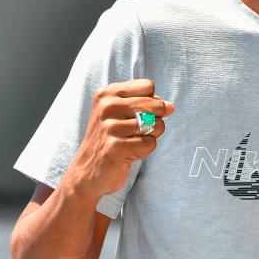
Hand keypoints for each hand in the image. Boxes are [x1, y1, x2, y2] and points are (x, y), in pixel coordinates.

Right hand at [61, 79, 173, 200]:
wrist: (87, 172)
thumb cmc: (110, 139)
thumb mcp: (122, 114)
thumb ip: (147, 104)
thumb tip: (171, 106)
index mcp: (106, 94)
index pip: (148, 86)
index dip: (150, 102)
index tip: (134, 115)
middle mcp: (106, 107)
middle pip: (156, 104)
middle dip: (155, 119)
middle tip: (135, 132)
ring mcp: (110, 127)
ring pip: (156, 124)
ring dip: (150, 136)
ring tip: (130, 142)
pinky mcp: (115, 147)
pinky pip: (150, 143)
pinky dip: (145, 150)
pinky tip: (129, 153)